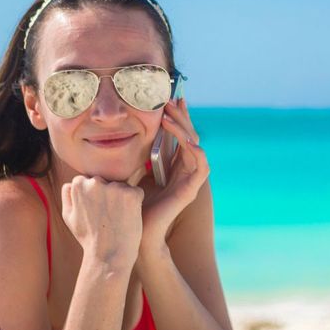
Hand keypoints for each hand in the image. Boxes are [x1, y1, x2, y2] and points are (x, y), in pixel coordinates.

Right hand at [61, 175, 143, 266]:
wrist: (108, 255)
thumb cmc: (89, 238)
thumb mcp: (68, 218)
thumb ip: (68, 197)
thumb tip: (71, 184)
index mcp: (78, 185)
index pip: (90, 180)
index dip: (95, 196)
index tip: (97, 212)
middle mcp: (95, 182)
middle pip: (107, 181)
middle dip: (109, 194)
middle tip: (108, 217)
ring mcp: (115, 188)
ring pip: (122, 186)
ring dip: (122, 198)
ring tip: (117, 219)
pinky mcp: (132, 195)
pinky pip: (136, 192)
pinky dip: (135, 203)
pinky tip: (128, 218)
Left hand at [141, 97, 209, 249]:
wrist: (137, 232)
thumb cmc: (133, 205)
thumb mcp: (134, 173)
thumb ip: (138, 156)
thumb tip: (127, 133)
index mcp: (172, 165)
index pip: (179, 135)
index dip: (178, 116)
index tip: (171, 97)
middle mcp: (183, 170)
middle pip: (189, 136)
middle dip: (182, 116)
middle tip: (172, 99)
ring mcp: (189, 180)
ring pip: (196, 147)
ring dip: (185, 129)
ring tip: (170, 116)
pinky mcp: (191, 190)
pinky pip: (202, 166)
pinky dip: (197, 151)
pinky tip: (187, 141)